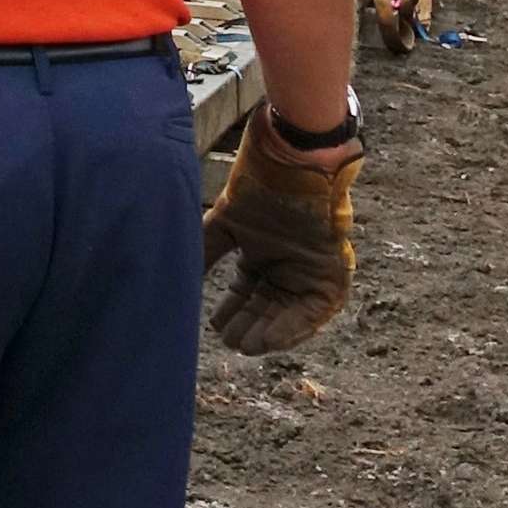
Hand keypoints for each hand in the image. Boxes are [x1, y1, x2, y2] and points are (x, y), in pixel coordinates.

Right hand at [200, 117, 361, 354]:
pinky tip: (270, 339)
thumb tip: (176, 277)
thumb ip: (205, 253)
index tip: (216, 328)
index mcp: (262, 254)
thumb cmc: (257, 184)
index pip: (245, 293)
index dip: (231, 312)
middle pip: (266, 305)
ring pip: (290, 312)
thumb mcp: (224, 224)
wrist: (291, 162)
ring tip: (247, 346)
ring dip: (270, 332)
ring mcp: (310, 270)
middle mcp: (286, 265)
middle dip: (248, 326)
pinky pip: (315, 310)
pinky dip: (294, 326)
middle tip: (231, 342)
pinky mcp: (331, 272)